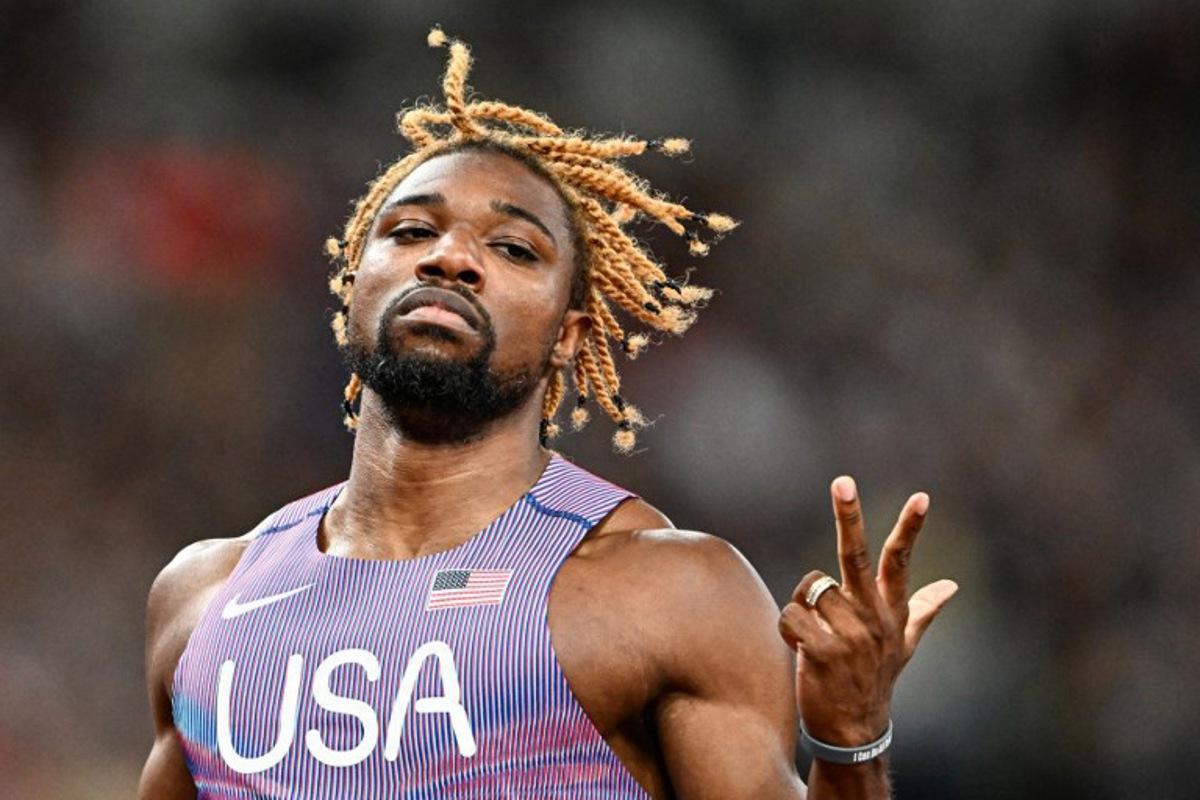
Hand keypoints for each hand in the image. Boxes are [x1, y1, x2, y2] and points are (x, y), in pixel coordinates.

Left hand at [777, 475, 957, 746]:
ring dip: (802, 608)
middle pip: (856, 556)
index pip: (899, 561)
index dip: (910, 528)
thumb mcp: (903, 645)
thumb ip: (924, 611)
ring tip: (812, 635)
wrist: (854, 731)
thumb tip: (954, 586)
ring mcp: (852, 635)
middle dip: (849, 516)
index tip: (922, 497)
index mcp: (891, 611)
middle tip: (842, 481)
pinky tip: (799, 648)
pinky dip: (787, 628)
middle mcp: (874, 618)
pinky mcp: (825, 652)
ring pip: (810, 589)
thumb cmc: (873, 679)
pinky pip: (792, 616)